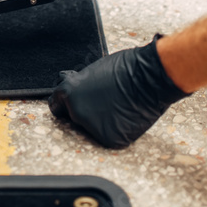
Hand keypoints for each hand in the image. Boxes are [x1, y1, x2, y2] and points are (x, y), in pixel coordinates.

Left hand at [49, 38, 188, 148]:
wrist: (150, 77)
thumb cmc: (126, 67)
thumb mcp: (94, 71)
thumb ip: (81, 86)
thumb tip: (78, 94)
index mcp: (69, 93)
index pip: (56, 105)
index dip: (66, 104)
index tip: (72, 105)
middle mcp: (76, 112)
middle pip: (74, 117)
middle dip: (85, 112)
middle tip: (102, 102)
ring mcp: (92, 128)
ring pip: (92, 128)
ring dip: (102, 121)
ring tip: (118, 106)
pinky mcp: (110, 139)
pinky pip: (109, 136)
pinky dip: (117, 129)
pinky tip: (126, 115)